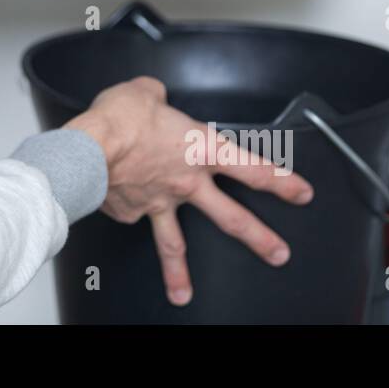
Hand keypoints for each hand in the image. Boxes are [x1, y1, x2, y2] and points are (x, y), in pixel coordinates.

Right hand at [65, 76, 313, 306]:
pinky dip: (129, 215)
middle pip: (232, 217)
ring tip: (185, 295)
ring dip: (181, 273)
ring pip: (176, 244)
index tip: (301, 194)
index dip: (282, 183)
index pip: (253, 168)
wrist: (87, 149)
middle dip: (260, 238)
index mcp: (199, 148)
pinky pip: (132, 217)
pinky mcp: (130, 213)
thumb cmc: (119, 120)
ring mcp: (158, 203)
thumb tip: (152, 95)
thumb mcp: (144, 92)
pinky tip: (123, 214)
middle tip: (278, 254)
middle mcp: (185, 182)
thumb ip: (156, 95)